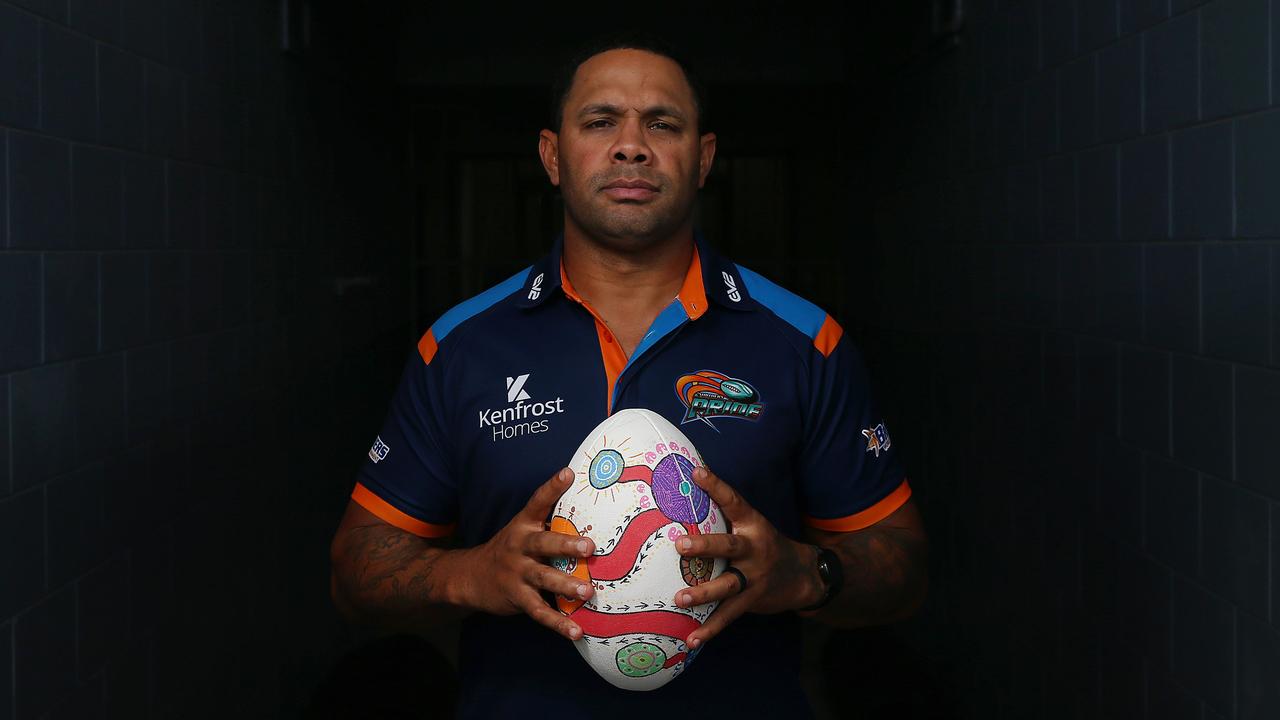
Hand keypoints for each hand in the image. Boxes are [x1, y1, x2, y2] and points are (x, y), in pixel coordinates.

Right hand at [463, 468, 595, 639]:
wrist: (470, 576)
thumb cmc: (510, 551)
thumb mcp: (522, 531)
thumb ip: (548, 523)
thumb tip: (586, 514)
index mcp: (523, 525)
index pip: (538, 502)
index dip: (552, 487)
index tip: (568, 474)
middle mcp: (520, 546)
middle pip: (544, 543)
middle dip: (566, 544)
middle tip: (589, 547)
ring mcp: (517, 573)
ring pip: (543, 578)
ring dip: (566, 584)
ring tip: (587, 592)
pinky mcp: (516, 597)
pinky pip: (539, 611)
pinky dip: (558, 622)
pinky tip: (575, 630)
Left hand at [672, 466, 821, 648]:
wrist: (803, 575)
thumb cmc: (764, 545)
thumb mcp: (752, 525)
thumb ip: (725, 515)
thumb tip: (688, 486)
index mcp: (752, 525)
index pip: (734, 501)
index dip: (716, 486)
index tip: (696, 473)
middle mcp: (754, 549)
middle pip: (729, 546)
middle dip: (705, 546)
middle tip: (680, 544)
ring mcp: (754, 577)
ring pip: (728, 585)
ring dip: (703, 592)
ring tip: (679, 598)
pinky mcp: (752, 600)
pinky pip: (729, 615)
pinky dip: (710, 628)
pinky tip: (691, 638)